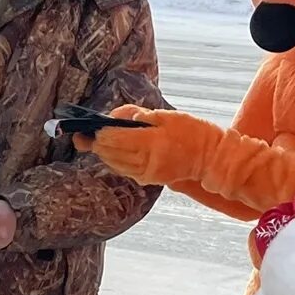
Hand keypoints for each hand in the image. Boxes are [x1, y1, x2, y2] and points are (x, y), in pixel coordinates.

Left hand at [75, 107, 222, 187]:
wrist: (210, 157)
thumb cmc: (191, 131)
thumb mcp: (167, 115)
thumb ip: (141, 116)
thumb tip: (116, 118)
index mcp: (152, 141)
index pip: (117, 139)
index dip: (101, 134)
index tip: (92, 128)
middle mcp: (147, 160)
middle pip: (112, 153)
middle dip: (97, 144)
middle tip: (84, 136)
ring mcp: (148, 172)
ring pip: (116, 164)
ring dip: (104, 154)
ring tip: (95, 144)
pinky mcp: (149, 179)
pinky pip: (125, 171)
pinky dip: (115, 162)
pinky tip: (111, 155)